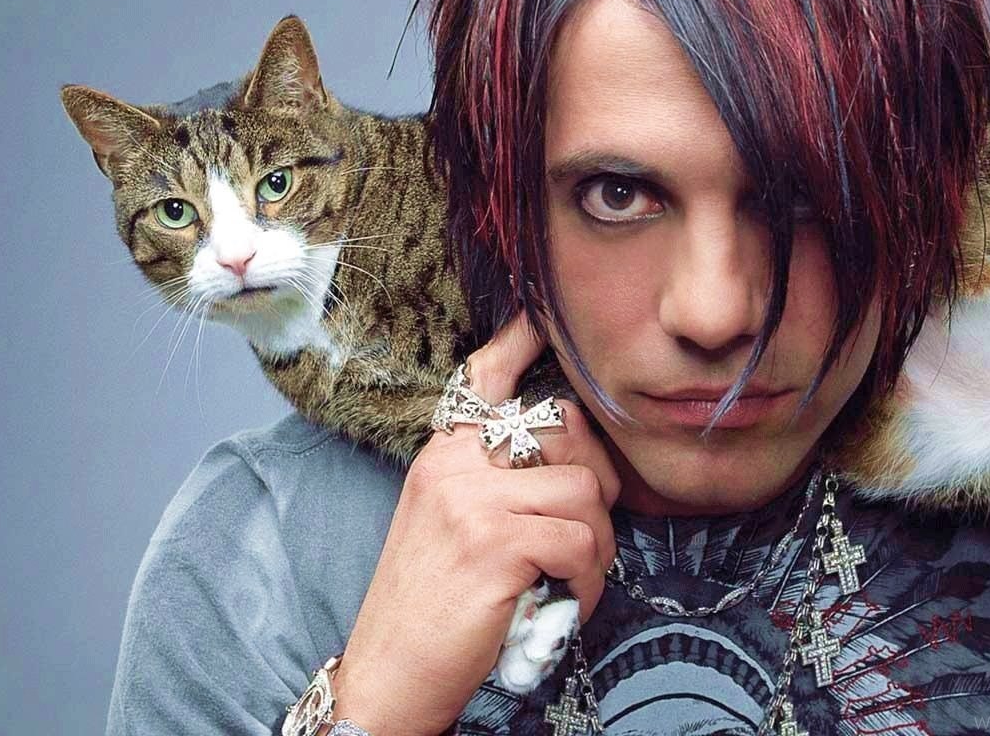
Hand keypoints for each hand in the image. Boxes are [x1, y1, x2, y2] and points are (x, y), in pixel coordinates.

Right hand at [331, 310, 620, 735]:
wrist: (391, 671)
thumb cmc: (430, 601)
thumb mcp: (445, 520)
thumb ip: (488, 479)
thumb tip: (561, 458)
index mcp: (443, 453)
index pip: (484, 376)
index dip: (520, 340)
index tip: (541, 317)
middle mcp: (454, 464)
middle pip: (564, 427)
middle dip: (598, 476)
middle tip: (587, 527)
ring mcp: (472, 501)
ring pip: (584, 491)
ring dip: (597, 545)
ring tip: (573, 578)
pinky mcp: (495, 544)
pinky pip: (580, 541)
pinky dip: (588, 579)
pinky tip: (564, 601)